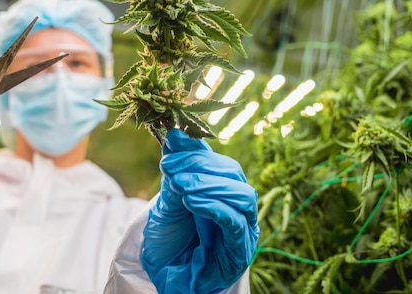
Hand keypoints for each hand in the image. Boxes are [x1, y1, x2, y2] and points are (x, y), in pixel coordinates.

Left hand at [141, 129, 258, 293]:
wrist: (167, 278)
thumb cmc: (170, 241)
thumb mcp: (168, 200)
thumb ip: (175, 172)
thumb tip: (174, 134)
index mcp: (222, 189)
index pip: (217, 160)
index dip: (195, 150)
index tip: (170, 143)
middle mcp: (236, 205)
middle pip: (231, 172)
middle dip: (199, 164)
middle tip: (169, 166)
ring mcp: (243, 226)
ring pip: (240, 194)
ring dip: (207, 184)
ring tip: (180, 185)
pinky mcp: (241, 248)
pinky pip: (235, 222)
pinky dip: (213, 206)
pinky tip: (191, 201)